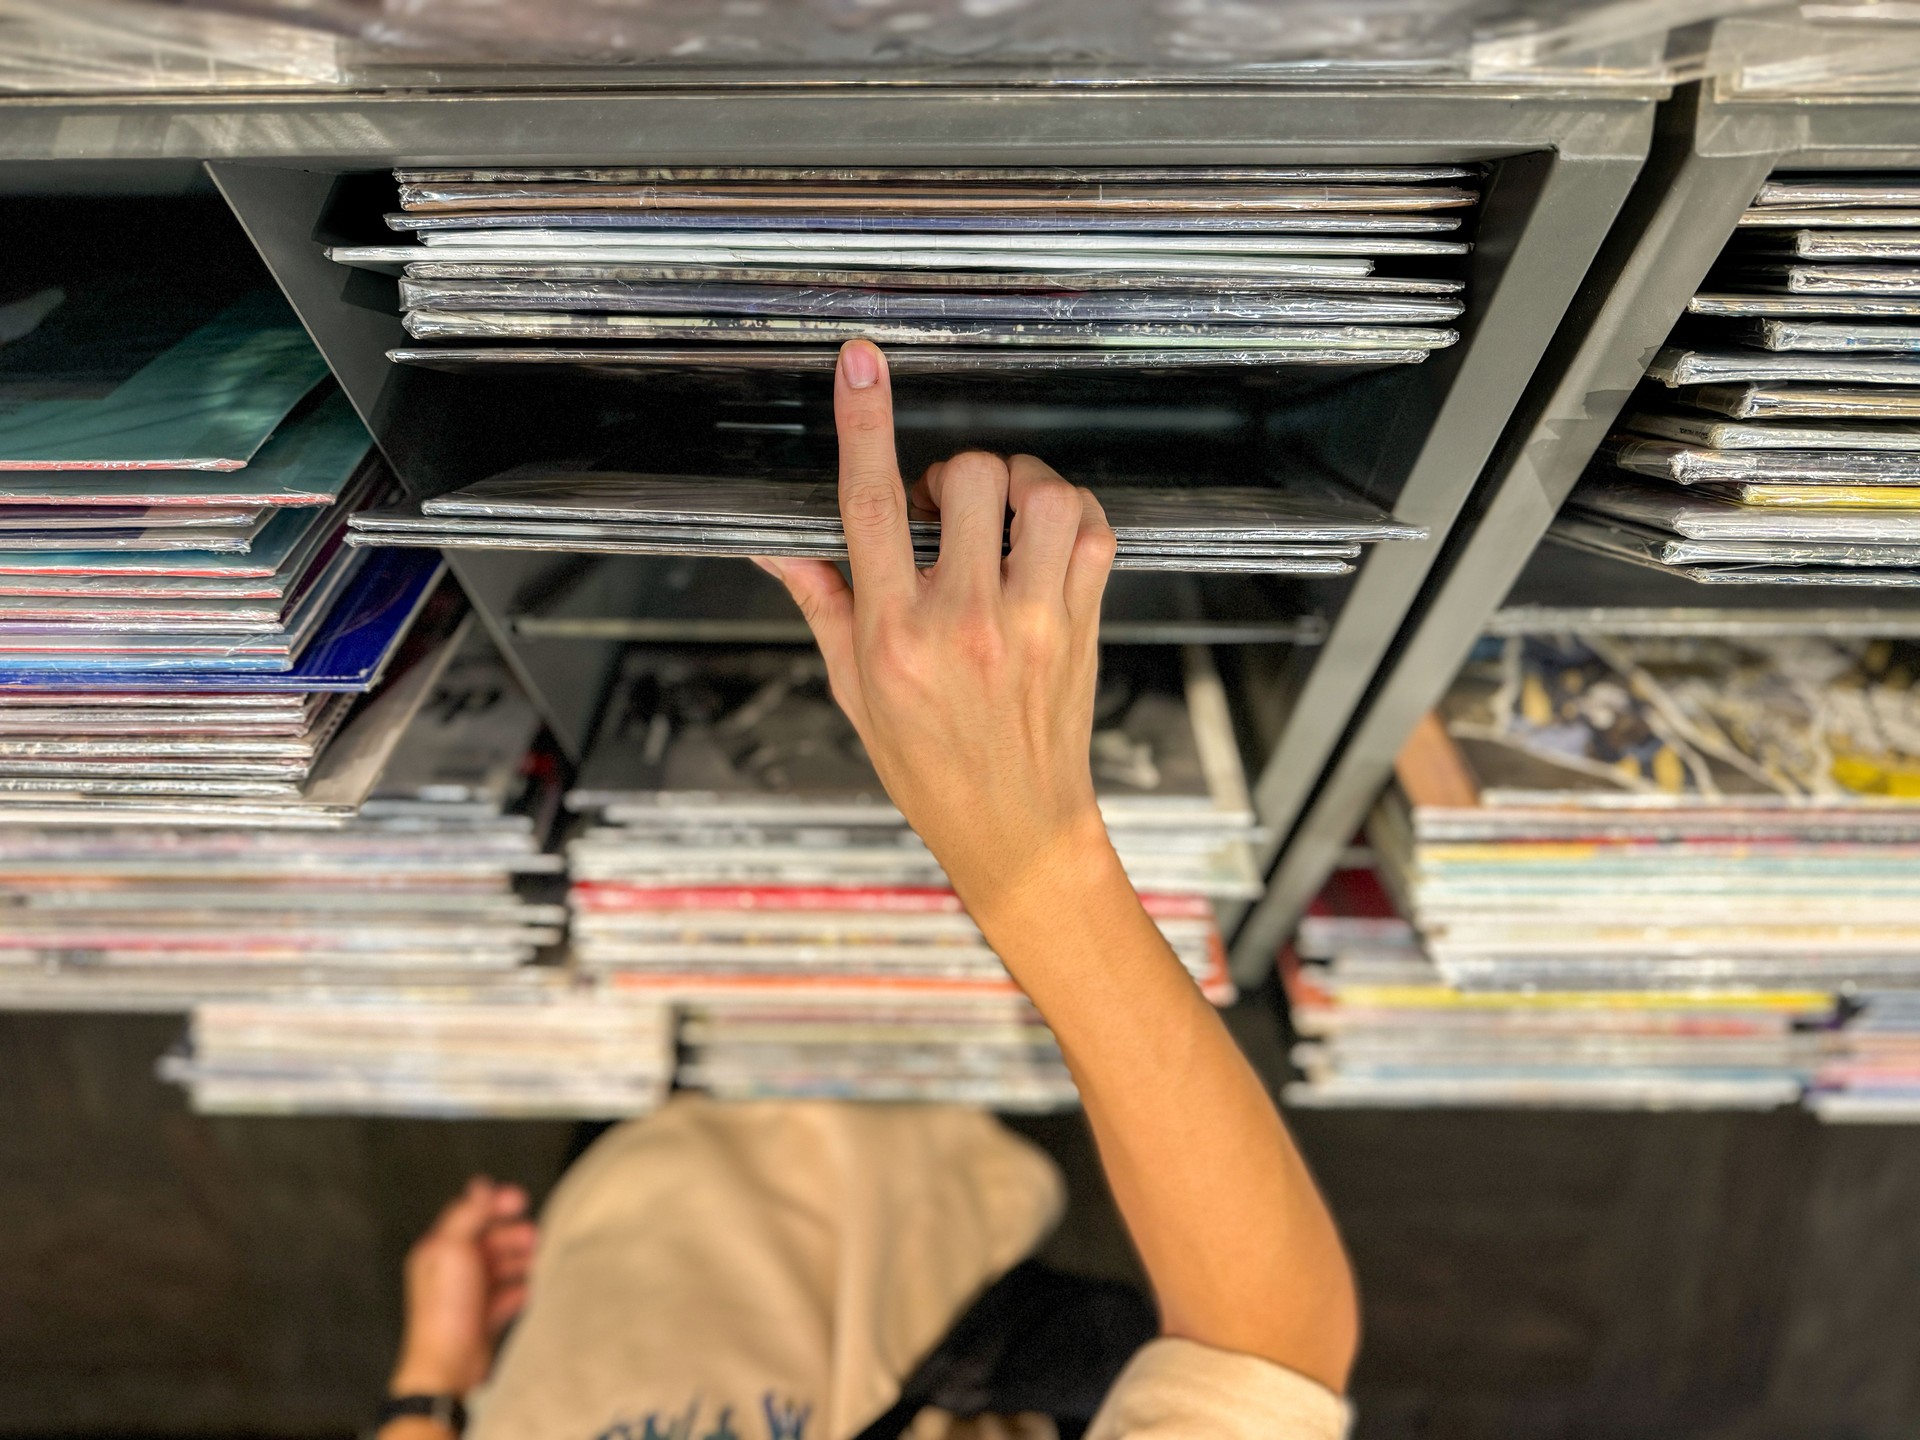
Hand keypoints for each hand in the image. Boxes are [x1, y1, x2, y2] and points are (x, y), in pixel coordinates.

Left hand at [389, 1177, 535, 1396]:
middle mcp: (452, 1269)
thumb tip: (480, 1185)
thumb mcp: (454, 1249)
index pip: (469, 1214)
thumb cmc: (445, 1309)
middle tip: (534, 1237)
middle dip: (514, 1235)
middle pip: (489, 1239)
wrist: (448, 1365)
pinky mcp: (483, 1317)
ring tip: (538, 1262)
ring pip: (501, 1266)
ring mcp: (468, 1294)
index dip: (495, 1204)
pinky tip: (531, 1289)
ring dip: (521, 1261)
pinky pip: (508, 1295)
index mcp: (439, 1249)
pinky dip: (522, 1289)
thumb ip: (469, 1214)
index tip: (520, 1200)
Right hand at [754, 339, 1119, 922]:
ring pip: (1041, 494)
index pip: (870, 505)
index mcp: (893, 636)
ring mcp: (1033, 622)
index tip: (859, 366)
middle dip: (952, 474)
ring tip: (997, 518)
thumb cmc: (928, 765)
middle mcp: (965, 622)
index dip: (864, 423)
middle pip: (967, 479)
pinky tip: (1043, 538)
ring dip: (1017, 484)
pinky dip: (1070, 513)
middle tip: (941, 510)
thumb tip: (775, 545)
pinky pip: (1093, 528)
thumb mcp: (852, 689)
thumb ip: (822, 602)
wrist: (1015, 825)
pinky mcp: (1082, 622)